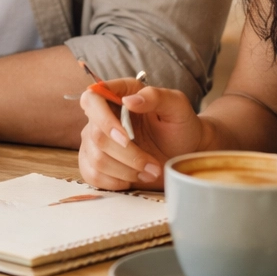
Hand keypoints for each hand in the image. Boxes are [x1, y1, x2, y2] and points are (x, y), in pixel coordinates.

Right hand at [78, 80, 207, 190]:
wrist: (184, 153)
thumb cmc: (181, 126)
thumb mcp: (176, 106)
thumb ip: (156, 97)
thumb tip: (129, 100)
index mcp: (118, 94)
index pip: (92, 99)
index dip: (103, 119)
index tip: (126, 138)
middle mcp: (101, 115)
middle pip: (96, 136)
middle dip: (127, 155)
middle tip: (153, 164)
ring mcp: (95, 140)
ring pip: (96, 159)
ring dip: (126, 171)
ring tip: (150, 171)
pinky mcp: (94, 162)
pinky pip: (92, 175)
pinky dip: (116, 181)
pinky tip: (135, 178)